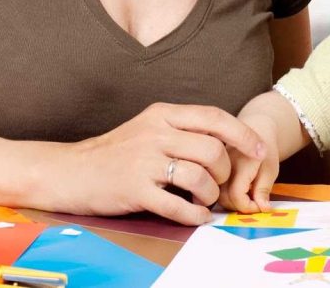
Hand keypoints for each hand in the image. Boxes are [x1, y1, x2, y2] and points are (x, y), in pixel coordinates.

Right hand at [54, 102, 266, 225]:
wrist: (69, 171)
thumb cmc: (113, 152)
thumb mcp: (147, 127)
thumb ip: (180, 129)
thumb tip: (222, 141)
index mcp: (162, 113)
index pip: (214, 118)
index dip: (242, 135)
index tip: (259, 150)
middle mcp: (156, 132)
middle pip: (213, 151)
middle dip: (225, 173)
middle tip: (218, 185)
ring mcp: (145, 161)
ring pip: (200, 178)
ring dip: (210, 196)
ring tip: (204, 201)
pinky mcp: (135, 189)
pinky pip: (178, 205)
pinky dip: (195, 215)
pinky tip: (196, 216)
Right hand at [218, 113, 279, 212]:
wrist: (255, 129)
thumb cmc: (266, 150)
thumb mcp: (271, 169)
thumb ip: (264, 189)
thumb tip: (262, 209)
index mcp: (238, 165)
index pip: (237, 196)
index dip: (249, 207)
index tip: (261, 206)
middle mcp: (222, 166)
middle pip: (222, 198)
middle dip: (239, 207)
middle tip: (254, 203)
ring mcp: (215, 167)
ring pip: (215, 195)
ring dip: (230, 203)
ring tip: (246, 197)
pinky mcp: (212, 169)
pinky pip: (213, 188)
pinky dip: (224, 196)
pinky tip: (236, 193)